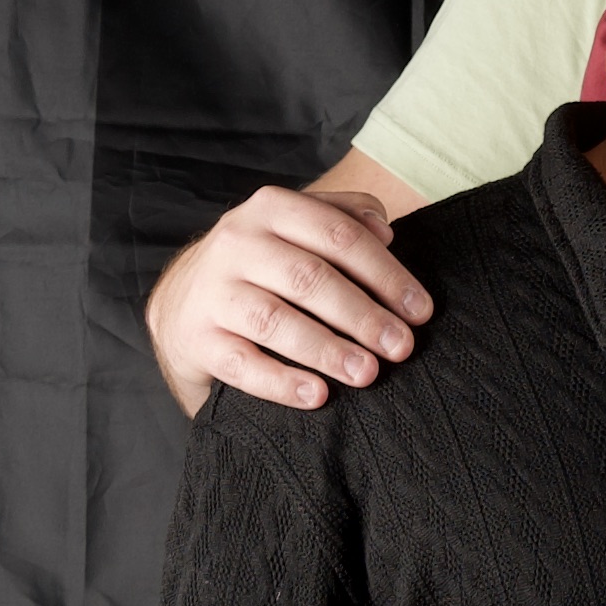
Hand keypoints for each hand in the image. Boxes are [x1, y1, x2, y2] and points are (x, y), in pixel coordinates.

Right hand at [146, 182, 432, 418]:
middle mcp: (237, 243)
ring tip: (367, 373)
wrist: (184, 302)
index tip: (421, 312)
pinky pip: (241, 363)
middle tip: (401, 347)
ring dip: (326, 349)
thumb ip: (344, 218)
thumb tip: (385, 229)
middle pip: (308, 277)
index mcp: (271, 209)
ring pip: (274, 320)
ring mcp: (213, 291)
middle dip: (362, 315)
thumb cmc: (265, 265)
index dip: (386, 274)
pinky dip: (280, 382)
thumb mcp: (299, 229)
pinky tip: (317, 396)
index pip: (338, 235)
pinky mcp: (198, 337)